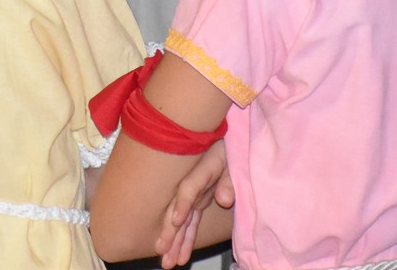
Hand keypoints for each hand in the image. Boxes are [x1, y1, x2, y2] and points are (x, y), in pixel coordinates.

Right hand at [156, 142, 233, 268]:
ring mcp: (195, 195)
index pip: (189, 188)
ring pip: (181, 221)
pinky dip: (185, 239)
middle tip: (162, 251)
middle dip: (169, 231)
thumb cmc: (231, 149)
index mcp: (202, 170)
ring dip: (174, 242)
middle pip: (178, 208)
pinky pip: (190, 223)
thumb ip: (230, 179)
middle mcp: (193, 184)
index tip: (176, 221)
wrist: (227, 140)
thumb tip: (225, 200)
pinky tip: (180, 256)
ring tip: (167, 263)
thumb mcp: (234, 159)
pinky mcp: (198, 201)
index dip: (182, 204)